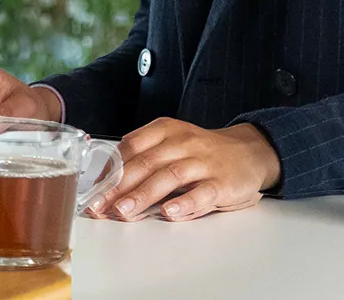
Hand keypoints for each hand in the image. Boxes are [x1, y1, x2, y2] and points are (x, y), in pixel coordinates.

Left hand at [87, 119, 280, 221]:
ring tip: (124, 211)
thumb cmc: (202, 153)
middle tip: (100, 206)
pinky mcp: (223, 182)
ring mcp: (203, 162)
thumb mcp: (172, 145)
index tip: (92, 189)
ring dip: (144, 195)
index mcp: (165, 131)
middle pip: (145, 163)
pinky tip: (169, 213)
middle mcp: (182, 143)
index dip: (110, 169)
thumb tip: (107, 183)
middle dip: (119, 187)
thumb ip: (143, 159)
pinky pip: (202, 192)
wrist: (250, 151)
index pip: (131, 147)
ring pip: (169, 176)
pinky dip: (185, 203)